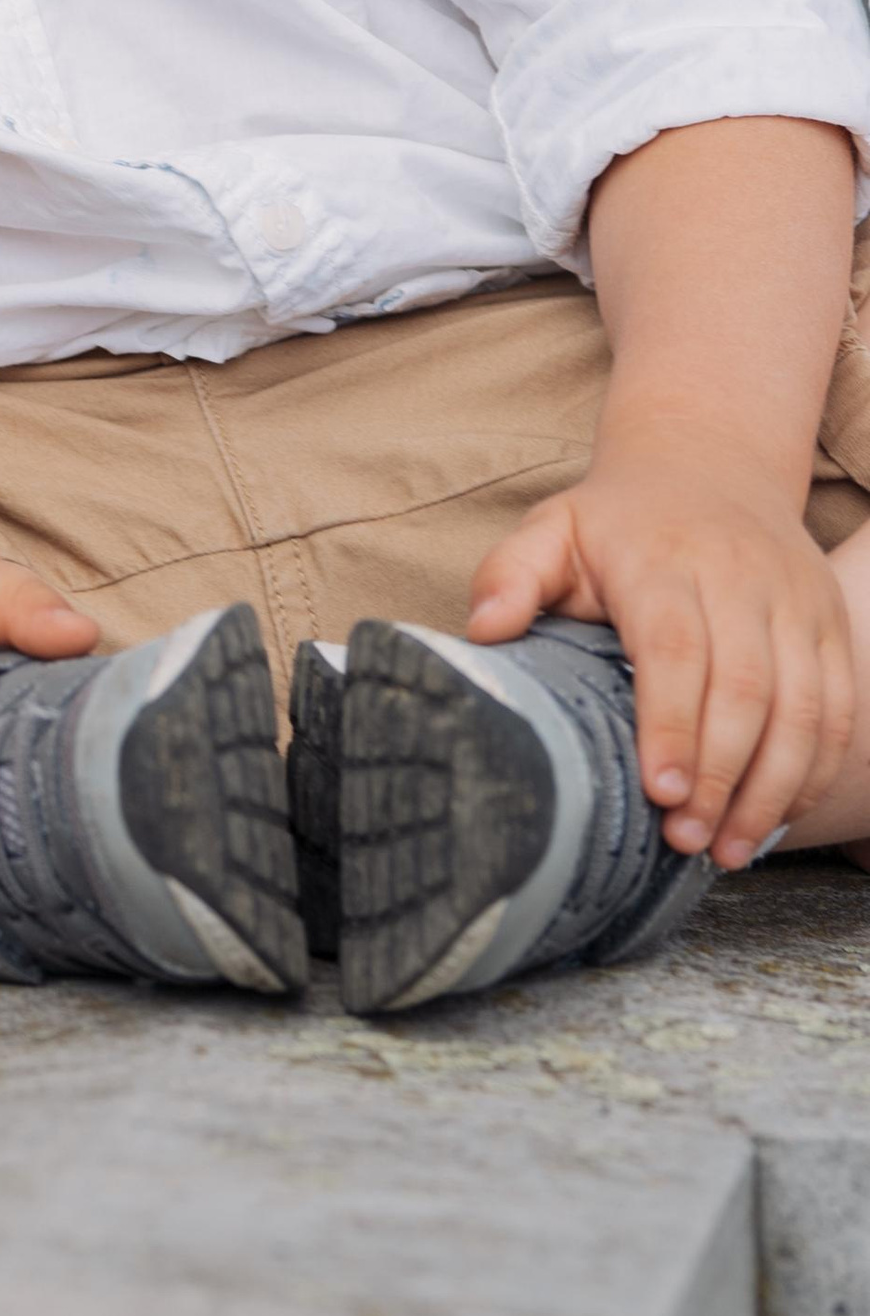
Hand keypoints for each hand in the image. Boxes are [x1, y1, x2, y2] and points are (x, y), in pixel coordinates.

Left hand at [470, 440, 855, 867]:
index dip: (672, 725)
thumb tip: (482, 631)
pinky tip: (777, 817)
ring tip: (730, 850)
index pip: (675, 647)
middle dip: (721, 777)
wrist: (710, 466)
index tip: (660, 793)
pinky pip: (841, 708)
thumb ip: (509, 576)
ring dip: (773, 788)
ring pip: (804, 707)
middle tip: (687, 841)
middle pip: (745, 688)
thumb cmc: (618, 521)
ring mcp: (795, 600)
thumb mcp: (552, 530)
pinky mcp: (831, 622)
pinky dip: (816, 771)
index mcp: (663, 559)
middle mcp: (740, 577)